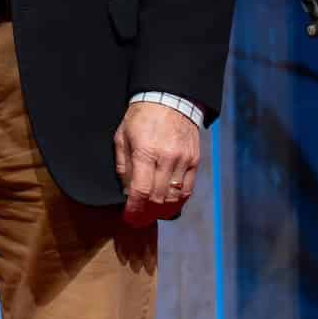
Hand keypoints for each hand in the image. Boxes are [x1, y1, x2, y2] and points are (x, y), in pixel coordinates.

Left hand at [114, 101, 201, 227]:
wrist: (170, 99)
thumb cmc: (141, 118)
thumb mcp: (122, 137)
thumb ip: (124, 166)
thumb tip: (127, 193)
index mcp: (145, 151)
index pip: (141, 191)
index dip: (134, 210)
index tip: (129, 218)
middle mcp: (166, 157)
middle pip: (158, 198)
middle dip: (147, 214)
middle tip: (139, 219)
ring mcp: (183, 159)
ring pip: (175, 197)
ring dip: (162, 211)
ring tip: (152, 214)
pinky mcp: (195, 160)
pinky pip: (188, 189)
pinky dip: (178, 202)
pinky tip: (169, 205)